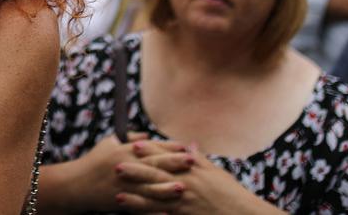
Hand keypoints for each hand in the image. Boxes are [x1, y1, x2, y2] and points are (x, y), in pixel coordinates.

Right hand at [61, 132, 188, 209]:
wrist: (76, 185)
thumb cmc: (94, 161)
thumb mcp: (109, 143)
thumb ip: (129, 138)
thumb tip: (148, 136)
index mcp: (124, 151)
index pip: (150, 147)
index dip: (168, 146)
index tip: (184, 145)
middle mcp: (125, 167)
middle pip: (153, 165)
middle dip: (173, 163)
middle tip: (192, 161)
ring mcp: (123, 186)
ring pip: (148, 187)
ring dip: (166, 188)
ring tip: (182, 188)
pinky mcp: (121, 201)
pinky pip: (140, 206)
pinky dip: (153, 209)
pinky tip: (166, 212)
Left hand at [116, 143, 265, 214]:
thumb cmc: (231, 194)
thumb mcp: (216, 173)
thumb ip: (199, 160)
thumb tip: (187, 146)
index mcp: (193, 171)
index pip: (167, 157)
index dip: (149, 151)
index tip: (132, 144)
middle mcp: (187, 185)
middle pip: (157, 176)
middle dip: (136, 171)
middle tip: (116, 166)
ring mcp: (186, 203)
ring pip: (157, 200)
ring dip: (136, 199)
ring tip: (118, 196)